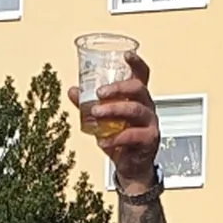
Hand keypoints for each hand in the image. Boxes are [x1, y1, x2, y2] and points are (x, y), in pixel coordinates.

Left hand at [70, 51, 159, 190]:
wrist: (130, 167)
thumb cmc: (119, 139)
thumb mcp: (101, 120)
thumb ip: (88, 105)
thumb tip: (72, 90)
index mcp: (137, 98)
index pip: (142, 75)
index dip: (136, 63)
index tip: (126, 55)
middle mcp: (147, 107)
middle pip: (138, 88)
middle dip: (118, 88)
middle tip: (100, 93)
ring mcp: (150, 123)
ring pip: (136, 110)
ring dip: (114, 110)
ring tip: (96, 114)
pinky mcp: (150, 140)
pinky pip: (133, 135)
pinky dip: (116, 138)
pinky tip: (103, 142)